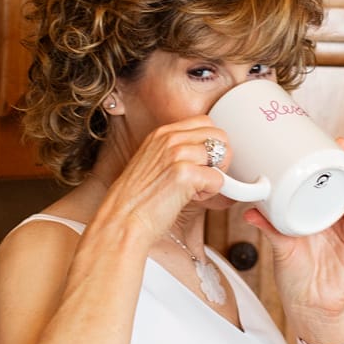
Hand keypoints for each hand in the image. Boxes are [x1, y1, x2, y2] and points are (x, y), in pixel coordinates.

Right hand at [98, 118, 229, 245]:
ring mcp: (177, 154)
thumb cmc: (137, 200)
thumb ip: (178, 151)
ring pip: (222, 156)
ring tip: (193, 189)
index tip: (202, 163)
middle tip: (203, 177)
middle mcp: (169, 139)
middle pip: (219, 135)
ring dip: (214, 176)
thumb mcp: (153, 162)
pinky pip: (218, 179)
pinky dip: (210, 193)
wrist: (121, 221)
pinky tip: (190, 198)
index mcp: (162, 133)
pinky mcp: (184, 174)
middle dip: (220, 158)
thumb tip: (212, 154)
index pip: (205, 122)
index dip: (211, 144)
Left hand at [242, 140, 343, 340]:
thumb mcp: (280, 247)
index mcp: (315, 211)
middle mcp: (334, 215)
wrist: (310, 307)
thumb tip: (250, 210)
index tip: (322, 142)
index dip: (324, 162)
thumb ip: (270, 228)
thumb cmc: (295, 274)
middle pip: (343, 184)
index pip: (322, 181)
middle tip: (341, 146)